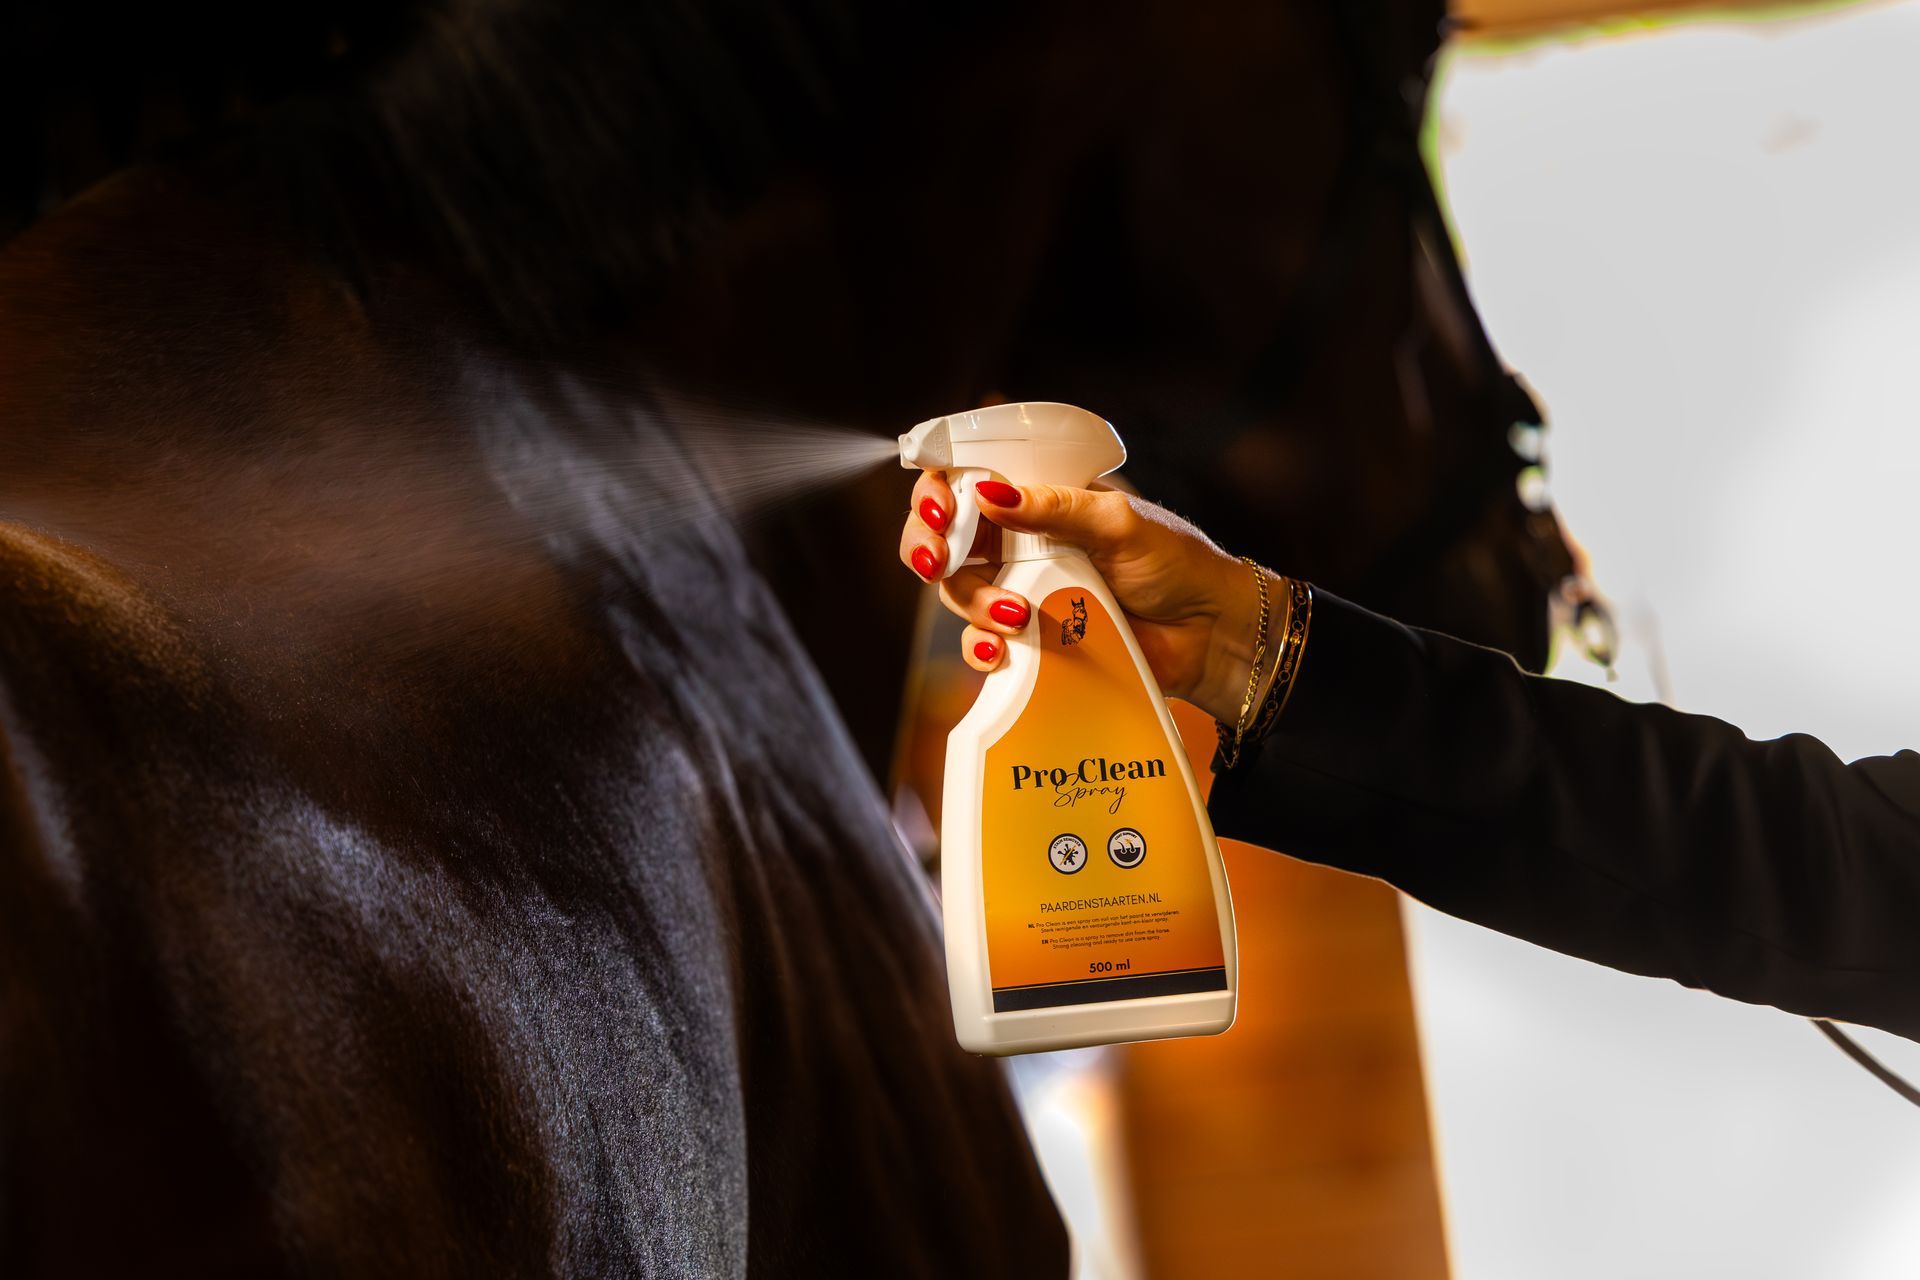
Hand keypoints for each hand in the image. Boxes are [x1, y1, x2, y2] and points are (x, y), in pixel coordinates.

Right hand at [898, 471, 1275, 724]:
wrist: (1210, 634)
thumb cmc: (1176, 564)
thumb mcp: (1116, 522)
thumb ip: (1054, 507)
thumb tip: (988, 493)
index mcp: (1039, 498)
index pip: (967, 481)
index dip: (937, 492)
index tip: (938, 510)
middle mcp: (1021, 541)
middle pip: (945, 538)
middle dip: (928, 547)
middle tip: (936, 561)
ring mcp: (1023, 590)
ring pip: (959, 592)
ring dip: (971, 602)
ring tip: (1016, 613)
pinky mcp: (1032, 639)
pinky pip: (984, 642)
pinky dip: (982, 647)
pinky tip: (1000, 650)